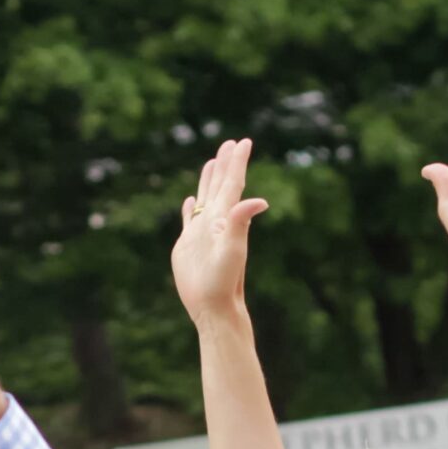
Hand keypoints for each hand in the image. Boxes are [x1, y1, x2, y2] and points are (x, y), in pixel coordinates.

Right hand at [169, 138, 269, 322]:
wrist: (212, 306)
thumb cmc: (223, 281)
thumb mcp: (233, 250)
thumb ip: (240, 222)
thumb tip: (260, 201)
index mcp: (225, 219)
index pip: (233, 184)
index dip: (237, 163)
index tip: (243, 142)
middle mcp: (215, 222)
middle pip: (220, 186)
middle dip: (225, 165)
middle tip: (229, 144)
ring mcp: (201, 232)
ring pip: (205, 198)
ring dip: (208, 180)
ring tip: (212, 162)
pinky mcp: (188, 245)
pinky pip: (189, 219)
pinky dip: (189, 207)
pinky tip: (190, 200)